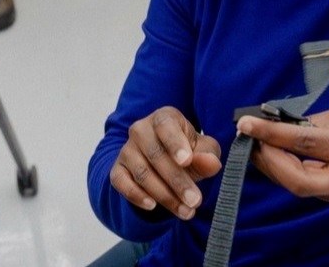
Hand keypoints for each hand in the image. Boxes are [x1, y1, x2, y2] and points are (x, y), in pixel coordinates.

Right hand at [109, 106, 223, 219]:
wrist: (165, 164)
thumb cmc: (188, 152)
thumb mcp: (204, 151)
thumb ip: (208, 155)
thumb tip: (210, 162)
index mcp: (164, 118)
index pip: (165, 126)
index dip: (175, 143)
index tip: (186, 161)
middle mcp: (140, 130)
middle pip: (156, 155)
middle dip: (177, 181)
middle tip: (195, 200)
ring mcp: (126, 150)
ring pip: (142, 173)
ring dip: (164, 195)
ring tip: (186, 211)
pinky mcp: (117, 169)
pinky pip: (121, 183)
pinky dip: (136, 195)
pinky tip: (152, 206)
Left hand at [238, 104, 328, 221]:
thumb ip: (323, 120)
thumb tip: (288, 123)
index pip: (306, 141)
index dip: (273, 133)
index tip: (247, 123)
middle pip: (294, 178)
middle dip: (266, 158)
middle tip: (250, 137)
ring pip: (294, 186)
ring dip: (271, 165)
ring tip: (258, 143)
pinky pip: (302, 186)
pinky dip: (284, 171)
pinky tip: (275, 156)